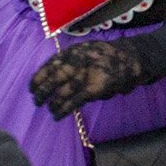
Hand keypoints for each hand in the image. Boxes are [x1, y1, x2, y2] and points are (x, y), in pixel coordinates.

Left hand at [29, 38, 148, 116]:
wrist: (133, 58)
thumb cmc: (106, 57)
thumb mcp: (86, 50)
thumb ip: (69, 61)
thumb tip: (48, 78)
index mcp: (75, 50)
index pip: (50, 64)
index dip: (38, 78)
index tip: (32, 88)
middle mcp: (79, 60)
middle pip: (54, 78)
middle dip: (42, 92)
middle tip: (37, 101)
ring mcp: (87, 73)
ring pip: (62, 92)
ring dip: (53, 104)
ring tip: (50, 109)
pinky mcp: (94, 87)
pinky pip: (74, 101)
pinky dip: (63, 109)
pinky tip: (58, 115)